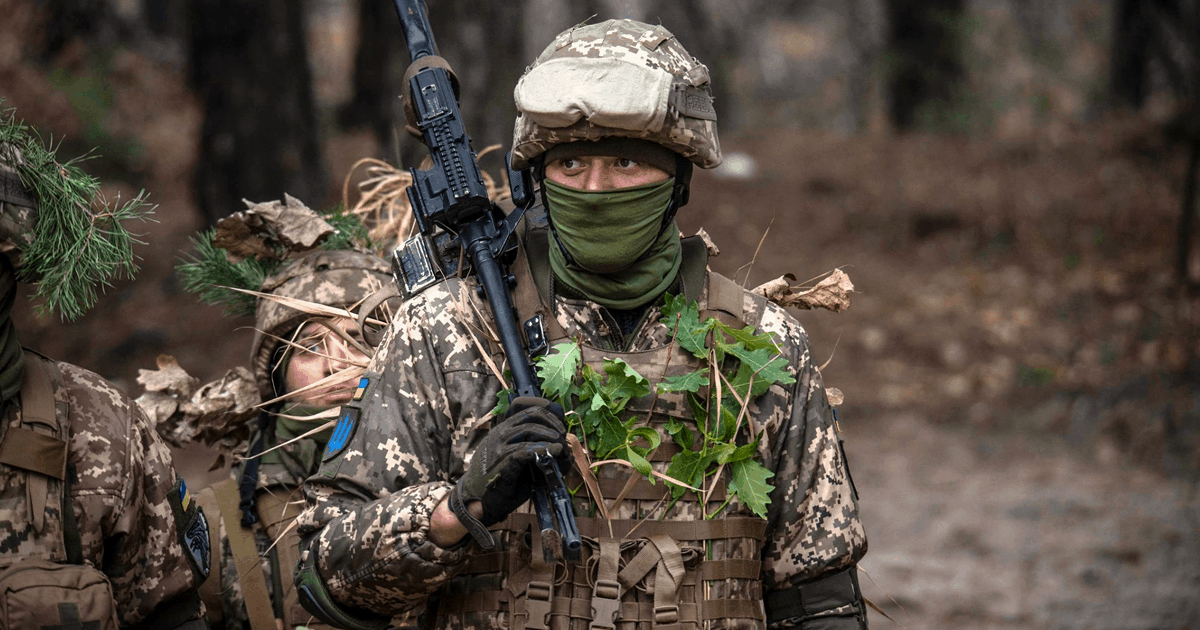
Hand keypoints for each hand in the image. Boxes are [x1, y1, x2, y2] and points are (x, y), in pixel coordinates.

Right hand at [454, 397, 566, 527]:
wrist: (478, 502)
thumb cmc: (502, 481)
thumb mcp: (517, 459)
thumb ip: (533, 448)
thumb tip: (563, 447)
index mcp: (503, 430)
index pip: (523, 407)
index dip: (545, 411)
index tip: (558, 424)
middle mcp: (500, 434)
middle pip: (530, 415)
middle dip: (551, 422)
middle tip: (562, 435)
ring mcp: (499, 447)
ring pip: (527, 429)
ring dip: (549, 436)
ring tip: (560, 446)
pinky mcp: (502, 463)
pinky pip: (523, 451)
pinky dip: (541, 449)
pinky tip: (552, 452)